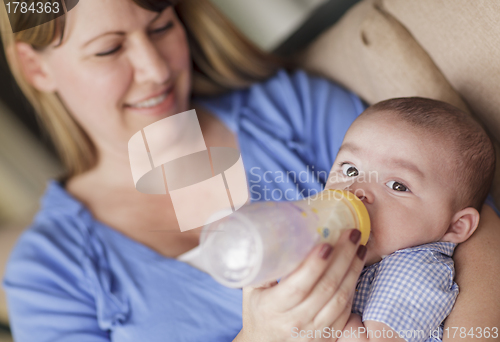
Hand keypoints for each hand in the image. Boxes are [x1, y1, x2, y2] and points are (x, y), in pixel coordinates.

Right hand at [236, 229, 366, 341]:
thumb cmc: (257, 311)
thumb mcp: (252, 289)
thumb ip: (264, 265)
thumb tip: (279, 232)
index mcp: (272, 308)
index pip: (298, 286)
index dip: (314, 265)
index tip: (327, 244)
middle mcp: (295, 322)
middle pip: (326, 288)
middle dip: (343, 257)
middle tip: (352, 234)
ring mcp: (314, 332)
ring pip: (341, 298)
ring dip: (353, 270)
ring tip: (360, 247)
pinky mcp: (328, 336)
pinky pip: (346, 310)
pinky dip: (353, 286)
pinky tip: (355, 268)